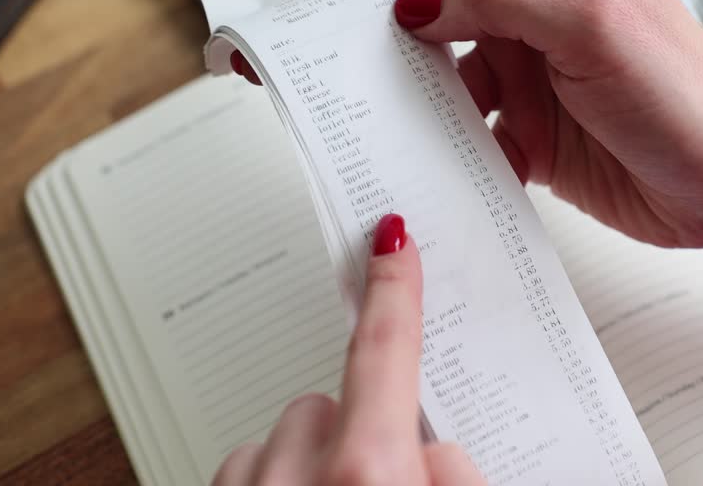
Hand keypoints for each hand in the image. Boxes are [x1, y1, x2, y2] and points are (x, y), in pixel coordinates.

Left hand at [213, 214, 484, 485]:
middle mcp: (295, 475)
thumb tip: (435, 455)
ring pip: (285, 441)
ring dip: (312, 468)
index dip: (393, 290)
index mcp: (367, 470)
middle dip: (360, 439)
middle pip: (333, 406)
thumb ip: (455, 474)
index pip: (385, 350)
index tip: (391, 241)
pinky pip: (247, 473)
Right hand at [247, 0, 702, 247]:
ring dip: (387, 87)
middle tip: (274, 28)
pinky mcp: (519, 122)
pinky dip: (427, 138)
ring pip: (423, 66)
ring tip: (337, 102)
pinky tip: (408, 151)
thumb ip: (498, 0)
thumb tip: (418, 7)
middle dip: (344, 13)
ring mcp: (520, 62)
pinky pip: (450, 121)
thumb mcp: (594, 22)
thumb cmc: (692, 93)